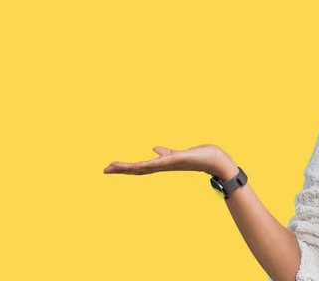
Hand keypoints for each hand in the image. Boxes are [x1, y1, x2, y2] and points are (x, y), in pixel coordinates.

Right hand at [103, 144, 237, 179]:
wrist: (214, 160)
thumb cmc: (198, 157)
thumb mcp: (177, 154)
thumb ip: (165, 152)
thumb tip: (154, 148)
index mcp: (161, 165)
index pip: (139, 167)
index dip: (124, 168)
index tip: (110, 167)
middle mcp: (163, 167)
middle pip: (138, 170)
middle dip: (121, 170)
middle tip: (104, 170)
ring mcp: (168, 165)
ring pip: (144, 168)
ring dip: (128, 168)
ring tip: (113, 167)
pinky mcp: (175, 160)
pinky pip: (157, 163)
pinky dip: (146, 165)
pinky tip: (136, 165)